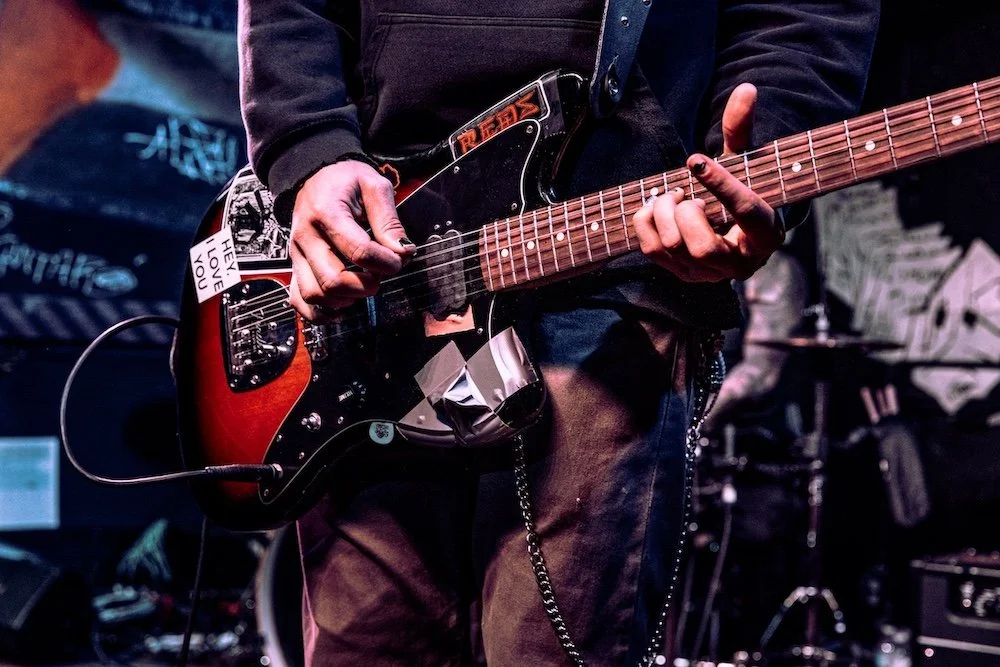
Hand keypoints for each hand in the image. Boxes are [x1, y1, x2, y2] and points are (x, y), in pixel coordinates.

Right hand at [288, 160, 414, 318]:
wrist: (316, 177)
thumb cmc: (346, 181)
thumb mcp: (374, 185)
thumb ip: (389, 220)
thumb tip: (402, 251)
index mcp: (326, 212)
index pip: (359, 251)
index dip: (386, 263)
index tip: (398, 259)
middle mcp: (306, 236)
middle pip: (333, 280)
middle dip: (366, 286)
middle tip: (379, 276)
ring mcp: (297, 254)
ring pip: (315, 295)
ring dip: (345, 299)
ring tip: (362, 286)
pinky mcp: (295, 266)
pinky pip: (299, 301)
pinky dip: (320, 312)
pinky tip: (342, 305)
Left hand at [632, 83, 783, 281]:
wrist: (733, 228)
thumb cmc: (742, 190)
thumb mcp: (745, 161)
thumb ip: (742, 129)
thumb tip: (746, 90)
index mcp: (766, 233)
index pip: (746, 211)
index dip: (721, 183)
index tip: (695, 159)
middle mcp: (739, 263)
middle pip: (701, 246)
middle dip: (683, 212)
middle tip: (685, 192)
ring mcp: (707, 274)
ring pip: (674, 247)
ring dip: (665, 212)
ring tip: (675, 197)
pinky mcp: (681, 274)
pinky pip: (651, 250)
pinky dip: (646, 221)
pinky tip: (657, 207)